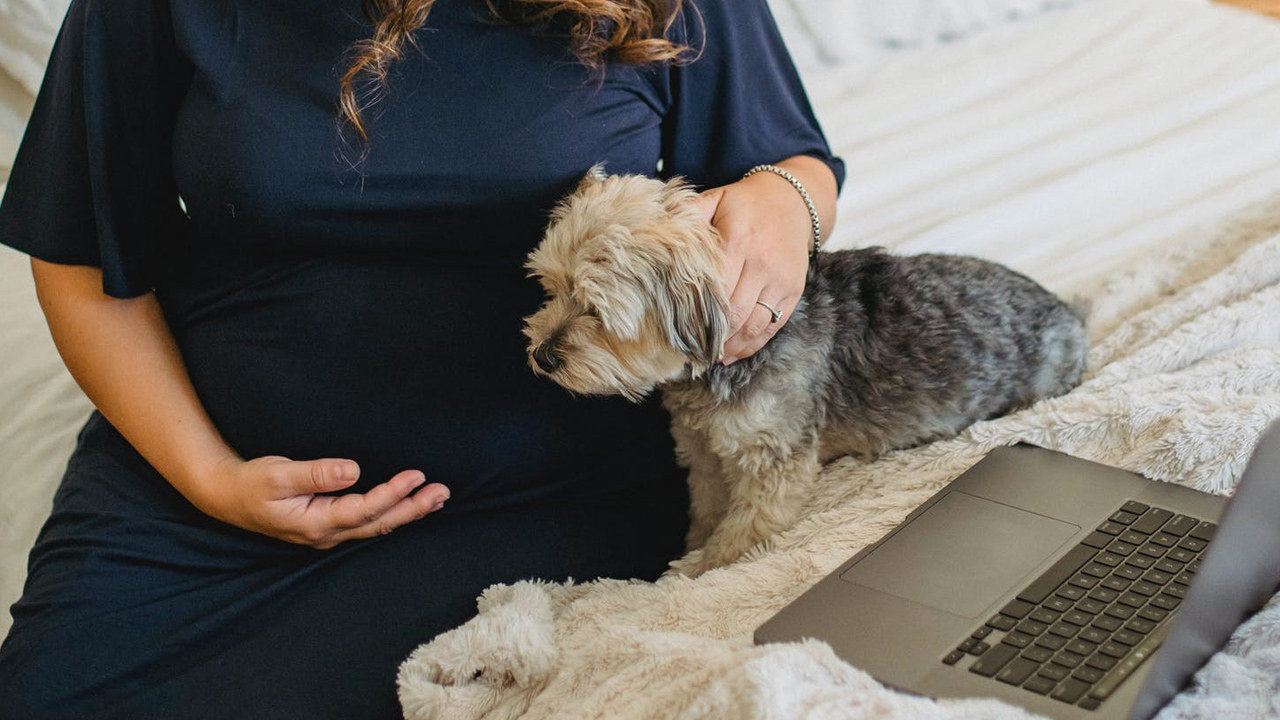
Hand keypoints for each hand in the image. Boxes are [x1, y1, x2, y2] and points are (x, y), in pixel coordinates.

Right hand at [187, 456, 449, 548]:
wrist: (227, 496)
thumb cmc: (251, 483)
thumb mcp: (278, 474)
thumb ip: (315, 473)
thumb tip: (352, 469)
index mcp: (314, 523)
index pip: (363, 509)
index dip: (392, 494)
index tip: (416, 476)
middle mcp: (326, 534)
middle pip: (379, 522)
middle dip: (413, 508)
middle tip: (442, 491)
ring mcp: (328, 533)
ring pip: (376, 525)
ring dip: (407, 511)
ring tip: (436, 498)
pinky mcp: (329, 525)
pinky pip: (368, 522)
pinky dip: (392, 513)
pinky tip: (409, 505)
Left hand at [691, 170, 814, 364]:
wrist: (791, 199)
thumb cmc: (744, 203)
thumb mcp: (715, 199)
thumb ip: (688, 212)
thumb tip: (657, 223)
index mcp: (738, 240)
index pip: (715, 288)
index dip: (697, 314)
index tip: (678, 330)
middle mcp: (762, 263)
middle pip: (734, 313)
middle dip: (711, 336)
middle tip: (689, 350)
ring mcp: (781, 280)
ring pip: (754, 325)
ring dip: (730, 346)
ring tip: (708, 356)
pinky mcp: (794, 291)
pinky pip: (772, 326)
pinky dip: (752, 345)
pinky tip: (732, 353)